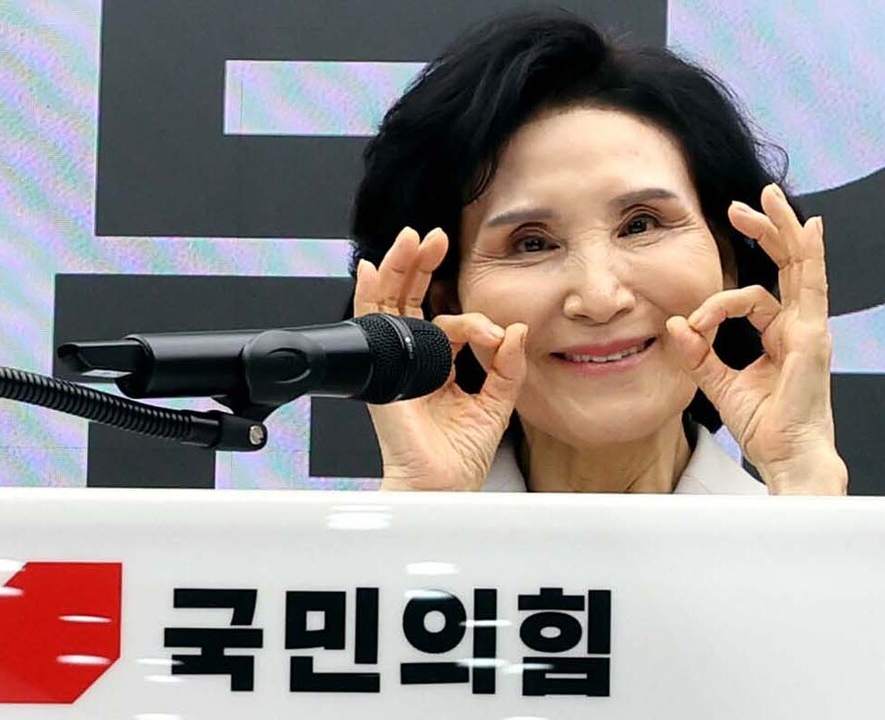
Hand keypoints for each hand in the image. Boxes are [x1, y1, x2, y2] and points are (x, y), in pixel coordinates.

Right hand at [354, 227, 527, 490]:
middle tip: (435, 238)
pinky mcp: (382, 370)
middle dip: (421, 266)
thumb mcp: (497, 404)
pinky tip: (369, 269)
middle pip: (410, 301)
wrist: (442, 485)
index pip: (449, 322)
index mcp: (438, 368)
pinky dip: (368, 294)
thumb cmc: (461, 457)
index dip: (474, 319)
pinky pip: (370, 324)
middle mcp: (412, 361)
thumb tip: (516, 330)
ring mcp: (393, 363)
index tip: (498, 333)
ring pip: (388, 303)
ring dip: (399, 268)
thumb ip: (508, 367)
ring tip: (411, 239)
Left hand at [665, 184, 847, 494]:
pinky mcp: (812, 336)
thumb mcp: (719, 382)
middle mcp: (801, 326)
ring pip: (801, 265)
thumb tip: (674, 323)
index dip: (715, 304)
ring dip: (782, 228)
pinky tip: (810, 229)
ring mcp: (811, 328)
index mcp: (783, 336)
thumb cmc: (764, 427)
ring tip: (768, 198)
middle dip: (766, 230)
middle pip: (787, 265)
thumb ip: (698, 353)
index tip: (690, 326)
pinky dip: (811, 254)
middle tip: (741, 205)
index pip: (753, 297)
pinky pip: (810, 286)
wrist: (787, 457)